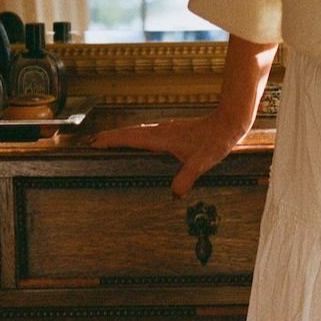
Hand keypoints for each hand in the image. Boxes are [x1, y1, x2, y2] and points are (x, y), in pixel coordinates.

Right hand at [89, 112, 244, 197]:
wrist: (227, 125)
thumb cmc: (214, 142)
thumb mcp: (200, 163)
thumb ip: (186, 178)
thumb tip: (174, 195)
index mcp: (161, 138)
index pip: (130, 138)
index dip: (112, 140)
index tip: (95, 142)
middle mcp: (160, 131)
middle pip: (129, 133)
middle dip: (110, 137)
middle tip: (92, 142)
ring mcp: (166, 130)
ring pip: (137, 132)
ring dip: (121, 136)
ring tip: (107, 141)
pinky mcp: (172, 132)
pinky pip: (146, 134)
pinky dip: (134, 137)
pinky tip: (136, 143)